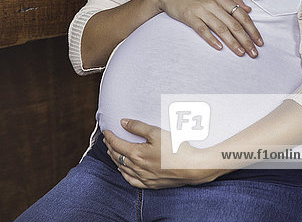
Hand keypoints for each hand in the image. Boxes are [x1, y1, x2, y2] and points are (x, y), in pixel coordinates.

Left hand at [103, 119, 222, 188]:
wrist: (191, 166)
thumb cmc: (176, 147)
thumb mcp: (156, 132)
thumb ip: (138, 127)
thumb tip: (123, 122)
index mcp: (137, 154)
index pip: (117, 145)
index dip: (110, 136)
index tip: (106, 130)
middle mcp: (137, 168)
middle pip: (118, 157)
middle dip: (110, 147)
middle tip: (107, 139)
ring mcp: (144, 177)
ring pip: (123, 168)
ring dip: (115, 159)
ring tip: (112, 151)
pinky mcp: (151, 184)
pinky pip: (131, 181)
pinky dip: (124, 174)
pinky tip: (123, 170)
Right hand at [151, 0, 262, 56]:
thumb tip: (248, 10)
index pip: (241, 16)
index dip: (252, 29)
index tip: (259, 41)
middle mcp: (214, 4)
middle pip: (234, 24)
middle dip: (246, 40)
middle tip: (254, 53)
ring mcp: (202, 10)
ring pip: (221, 29)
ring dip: (232, 42)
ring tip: (241, 53)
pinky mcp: (190, 17)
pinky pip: (203, 30)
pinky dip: (211, 39)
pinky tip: (219, 47)